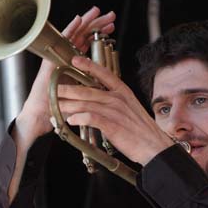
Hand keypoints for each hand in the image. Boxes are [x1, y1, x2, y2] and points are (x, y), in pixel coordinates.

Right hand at [16, 7, 115, 140]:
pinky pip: (61, 42)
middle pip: (83, 36)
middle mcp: (65, 58)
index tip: (111, 28)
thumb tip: (103, 80)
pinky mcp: (51, 60)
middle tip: (111, 15)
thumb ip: (90, 84)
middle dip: (97, 25)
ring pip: (74, 35)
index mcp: (73, 64)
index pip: (87, 44)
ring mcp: (57, 58)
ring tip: (98, 11)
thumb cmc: (59, 108)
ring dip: (87, 22)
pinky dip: (70, 30)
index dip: (99, 34)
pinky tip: (79, 19)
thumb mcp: (81, 94)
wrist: (41, 117)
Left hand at [57, 56, 174, 165]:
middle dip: (68, 89)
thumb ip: (114, 102)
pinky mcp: (112, 125)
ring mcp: (115, 111)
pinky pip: (90, 118)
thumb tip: (98, 101)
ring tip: (56, 107)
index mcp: (123, 92)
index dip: (88, 65)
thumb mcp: (130, 109)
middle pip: (87, 90)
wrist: (154, 147)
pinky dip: (78, 118)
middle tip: (54, 89)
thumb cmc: (141, 131)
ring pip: (85, 103)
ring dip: (68, 105)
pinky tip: (70, 121)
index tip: (74, 60)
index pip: (103, 73)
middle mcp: (118, 98)